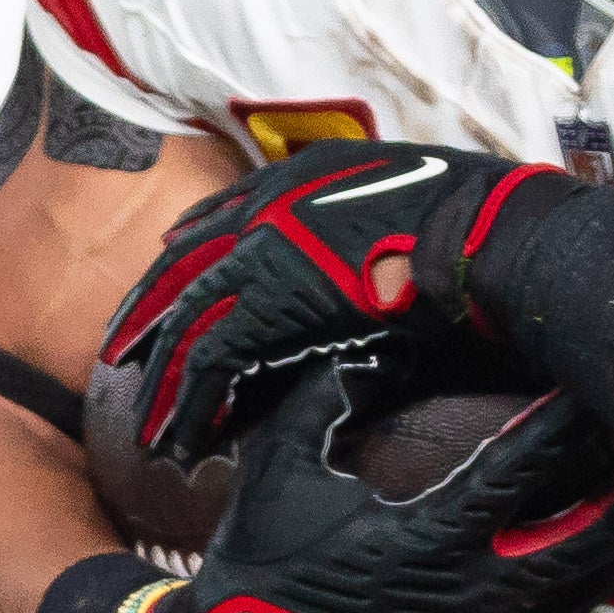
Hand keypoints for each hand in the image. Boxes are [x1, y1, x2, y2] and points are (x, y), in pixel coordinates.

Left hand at [100, 140, 556, 465]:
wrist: (494, 234)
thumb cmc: (479, 222)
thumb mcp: (410, 199)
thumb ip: (370, 223)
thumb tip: (375, 262)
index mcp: (302, 175)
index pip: (220, 217)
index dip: (186, 254)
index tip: (163, 276)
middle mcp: (271, 204)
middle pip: (183, 266)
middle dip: (147, 316)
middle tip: (120, 357)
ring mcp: (266, 250)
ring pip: (189, 320)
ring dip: (164, 379)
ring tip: (149, 426)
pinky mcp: (273, 301)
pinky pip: (211, 359)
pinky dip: (192, 402)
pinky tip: (185, 437)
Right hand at [124, 363, 613, 612]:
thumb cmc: (258, 559)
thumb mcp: (283, 459)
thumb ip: (336, 389)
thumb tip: (389, 337)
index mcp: (423, 542)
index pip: (519, 472)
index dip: (566, 424)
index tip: (599, 384)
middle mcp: (466, 599)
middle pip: (583, 537)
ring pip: (581, 589)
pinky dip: (589, 582)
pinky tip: (605, 551)